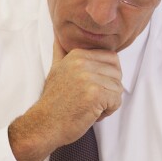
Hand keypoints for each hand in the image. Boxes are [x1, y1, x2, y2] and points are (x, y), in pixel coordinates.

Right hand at [8, 39, 121, 160]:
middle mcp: (82, 63)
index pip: (112, 58)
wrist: (43, 125)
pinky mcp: (95, 93)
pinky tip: (92, 114)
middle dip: (109, 89)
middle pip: (117, 73)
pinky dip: (108, 111)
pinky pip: (117, 100)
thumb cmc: (53, 102)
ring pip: (118, 88)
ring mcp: (88, 77)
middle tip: (90, 99)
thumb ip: (61, 52)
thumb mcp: (56, 70)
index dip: (107, 76)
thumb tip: (58, 35)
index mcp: (77, 55)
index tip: (91, 87)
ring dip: (108, 102)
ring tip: (89, 107)